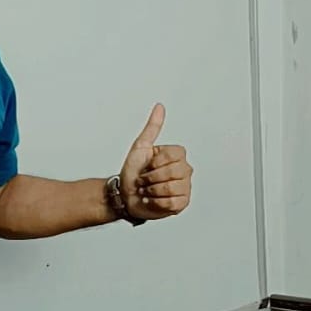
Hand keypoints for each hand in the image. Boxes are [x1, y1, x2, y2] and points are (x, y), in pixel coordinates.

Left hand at [118, 104, 191, 222]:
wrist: (124, 195)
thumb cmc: (132, 171)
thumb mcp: (140, 147)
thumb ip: (152, 127)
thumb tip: (159, 107)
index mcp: (177, 156)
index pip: (172, 155)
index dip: (154, 162)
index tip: (147, 165)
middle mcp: (185, 171)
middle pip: (172, 172)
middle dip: (151, 177)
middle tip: (144, 179)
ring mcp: (185, 188)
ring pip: (171, 188)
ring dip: (152, 190)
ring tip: (147, 190)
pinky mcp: (181, 204)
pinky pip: (171, 202)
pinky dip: (156, 202)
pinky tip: (151, 200)